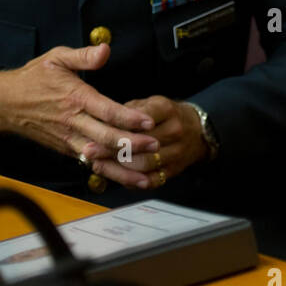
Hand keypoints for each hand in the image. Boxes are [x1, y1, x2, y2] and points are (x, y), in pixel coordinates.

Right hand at [0, 44, 158, 161]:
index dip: (128, 118)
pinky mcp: (64, 148)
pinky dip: (106, 170)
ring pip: (98, 155)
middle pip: (105, 137)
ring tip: (145, 174)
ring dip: (121, 166)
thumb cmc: (33, 78)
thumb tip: (105, 49)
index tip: (148, 122)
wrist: (3, 103)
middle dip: (132, 144)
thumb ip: (84, 55)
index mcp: (74, 97)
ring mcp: (68, 138)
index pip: (106, 111)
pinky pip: (88, 161)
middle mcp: (72, 121)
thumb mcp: (56, 57)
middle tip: (156, 145)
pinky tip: (124, 176)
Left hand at [86, 96, 206, 189]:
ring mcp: (177, 151)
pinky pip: (153, 180)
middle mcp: (174, 130)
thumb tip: (102, 123)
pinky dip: (134, 182)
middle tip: (89, 152)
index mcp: (166, 109)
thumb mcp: (149, 103)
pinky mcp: (175, 169)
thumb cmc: (164, 115)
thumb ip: (127, 112)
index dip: (116, 129)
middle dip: (111, 151)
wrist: (197, 129)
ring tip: (98, 166)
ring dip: (118, 168)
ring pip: (144, 164)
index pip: (139, 121)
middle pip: (139, 145)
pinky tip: (118, 178)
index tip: (94, 133)